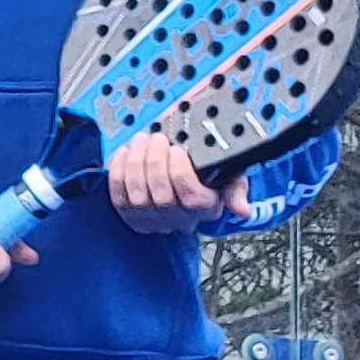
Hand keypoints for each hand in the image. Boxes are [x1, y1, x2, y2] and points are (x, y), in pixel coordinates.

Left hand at [108, 132, 251, 233]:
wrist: (183, 183)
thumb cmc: (207, 175)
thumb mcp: (229, 176)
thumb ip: (236, 189)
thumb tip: (241, 208)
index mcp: (206, 208)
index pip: (192, 199)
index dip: (181, 174)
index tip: (177, 149)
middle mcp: (179, 220)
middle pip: (162, 198)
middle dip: (155, 163)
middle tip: (156, 138)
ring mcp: (152, 220)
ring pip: (138, 198)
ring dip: (136, 164)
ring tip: (142, 140)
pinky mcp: (130, 216)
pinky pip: (119, 198)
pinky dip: (119, 173)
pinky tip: (125, 153)